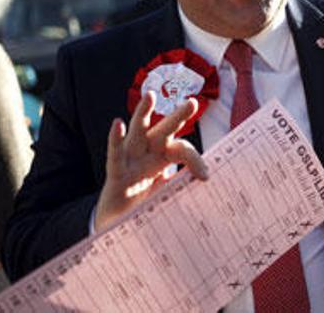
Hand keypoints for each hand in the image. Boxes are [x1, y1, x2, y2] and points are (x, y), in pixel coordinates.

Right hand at [94, 91, 207, 231]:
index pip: (181, 150)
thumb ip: (183, 188)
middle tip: (192, 102)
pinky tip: (117, 123)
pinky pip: (115, 155)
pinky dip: (115, 139)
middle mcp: (146, 156)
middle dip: (177, 116)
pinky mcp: (115, 175)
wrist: (117, 226)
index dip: (195, 160)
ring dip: (143, 113)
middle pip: (162, 131)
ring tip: (150, 95)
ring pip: (137, 133)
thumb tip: (208, 185)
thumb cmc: (144, 206)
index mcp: (162, 160)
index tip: (205, 177)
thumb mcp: (168, 197)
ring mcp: (129, 162)